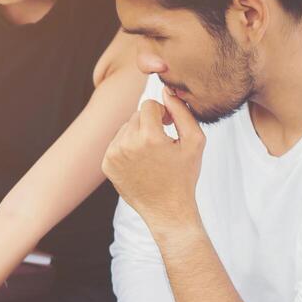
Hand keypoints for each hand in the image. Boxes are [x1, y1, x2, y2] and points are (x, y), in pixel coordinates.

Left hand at [102, 87, 204, 232]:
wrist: (167, 210)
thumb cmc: (184, 176)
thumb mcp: (195, 141)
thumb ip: (182, 112)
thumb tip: (167, 91)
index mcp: (149, 137)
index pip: (149, 105)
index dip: (162, 113)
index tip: (169, 125)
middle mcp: (127, 144)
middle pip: (135, 115)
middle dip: (149, 124)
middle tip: (162, 142)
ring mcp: (113, 155)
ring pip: (125, 128)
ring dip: (137, 135)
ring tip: (152, 154)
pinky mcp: (106, 165)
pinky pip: (116, 143)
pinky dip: (127, 148)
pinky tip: (140, 163)